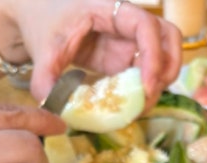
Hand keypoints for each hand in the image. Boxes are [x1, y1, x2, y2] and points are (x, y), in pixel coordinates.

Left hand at [9, 0, 182, 108]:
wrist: (37, 18)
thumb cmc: (43, 21)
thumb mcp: (43, 49)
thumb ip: (45, 78)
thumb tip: (51, 107)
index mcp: (110, 10)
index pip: (147, 27)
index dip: (153, 56)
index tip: (146, 86)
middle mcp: (126, 25)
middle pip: (168, 39)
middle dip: (168, 69)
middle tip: (150, 96)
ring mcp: (127, 43)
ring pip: (162, 57)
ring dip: (160, 82)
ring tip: (141, 105)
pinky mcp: (122, 60)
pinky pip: (143, 74)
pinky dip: (143, 91)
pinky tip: (130, 107)